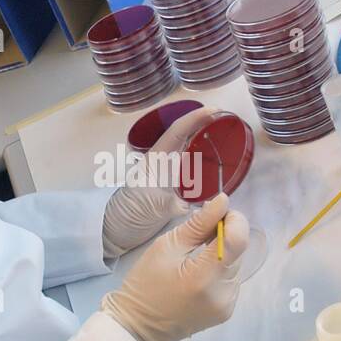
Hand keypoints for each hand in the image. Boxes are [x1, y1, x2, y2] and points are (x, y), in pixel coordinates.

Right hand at [101, 194, 248, 340]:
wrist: (137, 325)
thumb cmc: (145, 283)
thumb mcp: (166, 246)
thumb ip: (199, 224)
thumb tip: (223, 201)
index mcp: (204, 276)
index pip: (238, 240)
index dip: (234, 220)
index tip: (218, 213)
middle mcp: (223, 293)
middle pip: (238, 252)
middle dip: (224, 236)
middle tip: (199, 233)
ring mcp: (227, 305)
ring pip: (235, 265)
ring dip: (221, 254)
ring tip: (194, 257)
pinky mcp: (226, 312)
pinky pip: (230, 281)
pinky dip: (219, 271)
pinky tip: (198, 274)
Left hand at [102, 106, 217, 259]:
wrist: (113, 230)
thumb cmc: (128, 213)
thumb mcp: (153, 207)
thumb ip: (177, 204)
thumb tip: (205, 205)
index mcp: (156, 160)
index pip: (177, 131)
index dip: (195, 118)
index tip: (214, 110)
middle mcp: (162, 162)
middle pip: (184, 137)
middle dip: (203, 126)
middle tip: (226, 122)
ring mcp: (165, 174)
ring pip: (187, 152)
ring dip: (204, 144)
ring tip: (225, 139)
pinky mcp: (169, 188)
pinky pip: (190, 170)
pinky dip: (203, 165)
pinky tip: (215, 169)